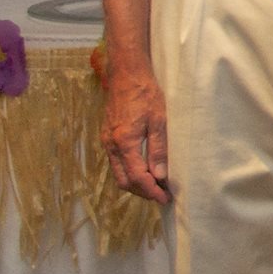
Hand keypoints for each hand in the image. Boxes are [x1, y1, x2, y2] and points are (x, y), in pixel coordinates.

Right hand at [102, 64, 169, 203]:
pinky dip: (129, 172)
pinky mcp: (107, 137)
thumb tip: (159, 175)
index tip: (165, 198)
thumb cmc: (145, 94)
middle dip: (142, 192)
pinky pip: (116, 163)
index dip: (151, 191)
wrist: (126, 75)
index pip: (137, 177)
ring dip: (135, 183)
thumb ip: (158, 149)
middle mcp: (111, 145)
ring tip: (156, 185)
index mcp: (124, 143)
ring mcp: (106, 141)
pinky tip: (144, 169)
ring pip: (118, 173)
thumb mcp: (158, 121)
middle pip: (124, 181)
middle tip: (162, 195)